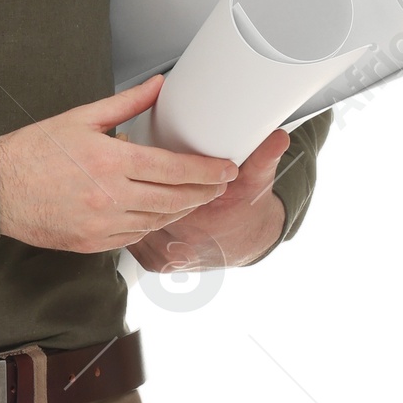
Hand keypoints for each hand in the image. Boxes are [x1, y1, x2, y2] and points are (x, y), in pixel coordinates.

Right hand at [0, 76, 237, 254]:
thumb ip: (126, 103)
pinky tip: (159, 214)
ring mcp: (101, 225)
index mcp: (110, 161)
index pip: (174, 169)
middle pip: (174, 199)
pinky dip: (151, 225)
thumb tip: (158, 86)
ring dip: (182, 210)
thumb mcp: (81, 118)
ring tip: (196, 198)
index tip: (225, 168)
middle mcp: (110, 197)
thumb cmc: (32, 152)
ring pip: (157, 221)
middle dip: (205, 192)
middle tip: (221, 185)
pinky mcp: (91, 243)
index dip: (207, 170)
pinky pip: (134, 238)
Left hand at [127, 126, 289, 271]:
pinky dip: (130, 221)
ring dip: (127, 204)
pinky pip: (133, 239)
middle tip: (125, 159)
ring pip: (133, 225)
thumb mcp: (256, 180)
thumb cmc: (247, 207)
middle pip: (140, 209)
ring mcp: (164, 259)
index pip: (160, 195)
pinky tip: (127, 203)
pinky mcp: (155, 264)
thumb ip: (264, 157)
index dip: (148, 174)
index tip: (140, 153)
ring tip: (123, 178)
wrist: (247, 240)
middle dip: (133, 185)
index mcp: (198, 226)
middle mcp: (179, 248)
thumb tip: (279, 138)